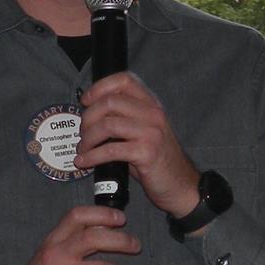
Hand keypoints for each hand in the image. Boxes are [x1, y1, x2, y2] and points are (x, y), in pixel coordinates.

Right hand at [7, 205, 140, 264]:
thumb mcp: (49, 255)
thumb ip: (70, 243)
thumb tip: (105, 231)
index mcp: (53, 240)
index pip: (77, 216)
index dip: (102, 214)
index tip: (121, 218)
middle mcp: (56, 254)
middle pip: (94, 238)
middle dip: (121, 240)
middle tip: (136, 246)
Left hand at [76, 71, 199, 216]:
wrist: (181, 184)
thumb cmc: (157, 160)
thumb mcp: (144, 133)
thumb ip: (123, 120)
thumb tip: (90, 117)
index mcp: (151, 104)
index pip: (124, 80)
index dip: (100, 87)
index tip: (85, 101)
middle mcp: (153, 114)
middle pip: (110, 102)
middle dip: (88, 118)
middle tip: (82, 134)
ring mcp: (151, 132)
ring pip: (107, 125)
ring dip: (87, 139)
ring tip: (82, 150)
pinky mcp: (146, 152)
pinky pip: (110, 150)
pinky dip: (91, 156)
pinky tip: (84, 162)